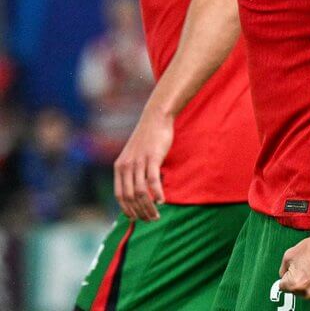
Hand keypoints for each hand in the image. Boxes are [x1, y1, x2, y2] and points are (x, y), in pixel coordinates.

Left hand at [114, 105, 173, 221]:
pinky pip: (153, 181)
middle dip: (140, 213)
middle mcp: (126, 165)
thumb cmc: (147, 138)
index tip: (136, 219)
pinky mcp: (152, 158)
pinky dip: (156, 194)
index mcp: (119, 166)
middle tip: (150, 220)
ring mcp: (139, 162)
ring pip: (140, 193)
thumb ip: (132, 171)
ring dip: (148, 208)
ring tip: (157, 216)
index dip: (127, 210)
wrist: (155, 118)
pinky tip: (162, 201)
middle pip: (130, 197)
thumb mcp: (133, 155)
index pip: (120, 195)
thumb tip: (136, 191)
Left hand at [278, 226, 309, 300]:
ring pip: (309, 293)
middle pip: (296, 292)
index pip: (283, 287)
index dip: (286, 277)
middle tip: (304, 267)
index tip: (291, 272)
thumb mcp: (288, 255)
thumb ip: (282, 270)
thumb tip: (284, 275)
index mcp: (294, 284)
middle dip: (298, 281)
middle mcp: (308, 293)